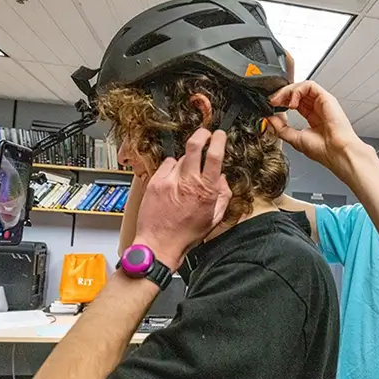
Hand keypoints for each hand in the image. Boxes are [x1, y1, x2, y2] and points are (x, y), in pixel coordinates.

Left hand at [134, 129, 231, 269]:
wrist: (159, 244)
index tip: (219, 135)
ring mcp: (169, 180)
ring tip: (184, 178)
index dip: (218, 140)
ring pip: (180, 158)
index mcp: (205, 190)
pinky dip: (171, 170)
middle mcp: (187, 182)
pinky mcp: (155, 182)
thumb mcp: (214, 218)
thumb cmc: (186, 234)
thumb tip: (222, 178)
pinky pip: (166, 166)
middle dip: (201, 134)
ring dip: (185, 162)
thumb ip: (223, 195)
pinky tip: (172, 183)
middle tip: (204, 134)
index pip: (214, 156)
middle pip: (194, 145)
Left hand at [267, 80, 364, 176]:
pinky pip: (309, 85)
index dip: (282, 101)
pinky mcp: (326, 98)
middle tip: (272, 101)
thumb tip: (270, 119)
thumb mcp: (294, 138)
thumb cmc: (323, 150)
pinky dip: (297, 91)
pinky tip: (292, 103)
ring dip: (287, 91)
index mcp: (312, 117)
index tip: (271, 106)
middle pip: (297, 93)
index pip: (295, 102)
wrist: (336, 153)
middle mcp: (318, 108)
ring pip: (302, 86)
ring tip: (280, 101)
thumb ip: (281, 128)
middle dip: (282, 94)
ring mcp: (322, 102)